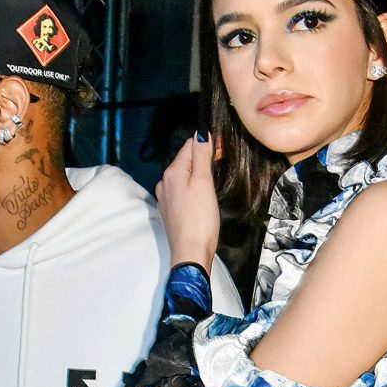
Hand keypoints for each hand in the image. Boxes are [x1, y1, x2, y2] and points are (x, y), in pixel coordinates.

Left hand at [155, 132, 219, 271]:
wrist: (190, 252)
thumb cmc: (199, 219)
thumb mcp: (203, 183)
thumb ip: (201, 157)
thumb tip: (201, 134)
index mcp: (172, 173)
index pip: (188, 146)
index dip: (205, 142)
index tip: (222, 143)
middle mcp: (165, 183)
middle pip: (185, 160)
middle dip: (202, 155)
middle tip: (222, 154)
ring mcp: (166, 197)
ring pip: (183, 175)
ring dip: (197, 170)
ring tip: (215, 170)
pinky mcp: (171, 210)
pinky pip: (182, 189)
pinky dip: (193, 184)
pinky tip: (203, 190)